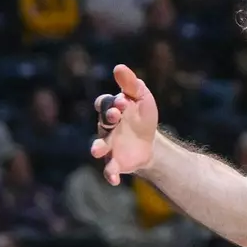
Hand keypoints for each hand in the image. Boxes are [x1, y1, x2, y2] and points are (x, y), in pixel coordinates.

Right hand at [91, 64, 159, 183]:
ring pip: (99, 146)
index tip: (124, 102)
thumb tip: (118, 67)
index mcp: (111, 109)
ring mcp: (108, 145)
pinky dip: (109, 174)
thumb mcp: (141, 97)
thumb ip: (130, 84)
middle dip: (108, 118)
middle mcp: (106, 127)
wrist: (150, 142)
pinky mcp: (114, 162)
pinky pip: (108, 169)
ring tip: (96, 150)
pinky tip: (114, 180)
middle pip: (102, 122)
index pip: (104, 103)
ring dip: (96, 147)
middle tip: (116, 116)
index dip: (111, 102)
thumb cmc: (142, 116)